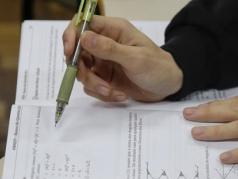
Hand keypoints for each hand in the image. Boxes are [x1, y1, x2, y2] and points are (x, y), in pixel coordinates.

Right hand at [63, 15, 182, 101]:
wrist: (167, 87)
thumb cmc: (157, 67)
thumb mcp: (135, 58)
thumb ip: (109, 49)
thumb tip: (84, 38)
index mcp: (112, 30)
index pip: (82, 25)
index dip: (71, 37)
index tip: (70, 54)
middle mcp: (104, 45)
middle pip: (78, 53)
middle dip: (84, 71)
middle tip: (99, 84)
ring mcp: (104, 63)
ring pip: (83, 73)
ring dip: (96, 86)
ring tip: (114, 92)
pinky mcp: (105, 79)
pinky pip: (93, 87)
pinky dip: (103, 94)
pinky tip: (120, 95)